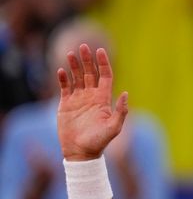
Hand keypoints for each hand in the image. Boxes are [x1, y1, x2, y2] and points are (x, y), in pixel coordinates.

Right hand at [57, 45, 127, 160]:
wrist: (81, 152)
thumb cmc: (99, 141)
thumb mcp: (114, 127)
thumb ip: (121, 111)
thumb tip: (125, 93)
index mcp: (103, 99)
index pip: (105, 76)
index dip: (103, 63)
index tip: (100, 50)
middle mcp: (91, 96)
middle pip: (90, 73)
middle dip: (87, 60)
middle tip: (84, 46)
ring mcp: (78, 99)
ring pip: (77, 77)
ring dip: (74, 65)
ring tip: (71, 53)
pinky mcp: (65, 104)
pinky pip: (64, 87)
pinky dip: (63, 78)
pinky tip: (61, 70)